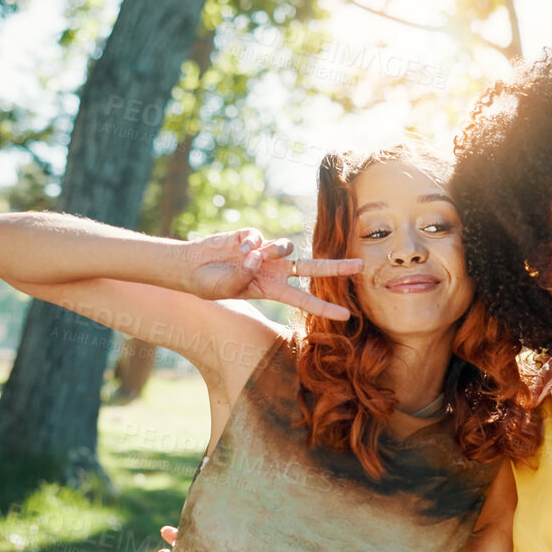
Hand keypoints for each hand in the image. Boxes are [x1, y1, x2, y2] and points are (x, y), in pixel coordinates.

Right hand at [183, 228, 361, 320]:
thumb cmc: (208, 284)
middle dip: (337, 268)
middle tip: (361, 266)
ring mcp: (266, 252)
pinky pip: (261, 236)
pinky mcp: (254, 236)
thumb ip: (242, 277)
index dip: (325, 307)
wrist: (190, 266)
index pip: (304, 300)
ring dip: (272, 251)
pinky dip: (250, 243)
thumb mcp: (225, 289)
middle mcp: (274, 270)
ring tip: (248, 257)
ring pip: (287, 247)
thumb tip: (257, 258)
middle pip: (313, 268)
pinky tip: (237, 248)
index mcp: (272, 289)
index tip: (347, 315)